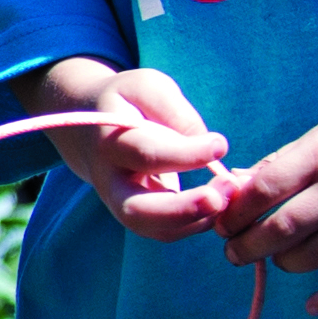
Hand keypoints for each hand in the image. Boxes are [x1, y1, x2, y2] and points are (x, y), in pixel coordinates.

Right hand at [36, 63, 242, 239]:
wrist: (88, 128)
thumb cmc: (124, 102)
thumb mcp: (145, 87)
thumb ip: (175, 111)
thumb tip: (210, 147)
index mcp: (110, 142)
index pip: (147, 154)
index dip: (186, 154)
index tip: (220, 145)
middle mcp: (110, 181)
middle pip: (137, 211)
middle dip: (182, 210)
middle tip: (218, 198)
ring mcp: (122, 203)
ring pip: (154, 229)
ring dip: (196, 220)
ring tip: (228, 196)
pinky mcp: (139, 215)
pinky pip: (167, 231)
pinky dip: (197, 223)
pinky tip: (220, 202)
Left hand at [217, 87, 317, 310]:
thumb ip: (282, 164)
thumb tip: (234, 190)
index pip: (261, 191)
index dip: (234, 212)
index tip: (222, 223)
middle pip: (278, 231)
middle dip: (245, 247)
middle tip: (235, 252)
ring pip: (308, 259)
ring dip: (283, 264)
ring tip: (278, 257)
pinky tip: (311, 305)